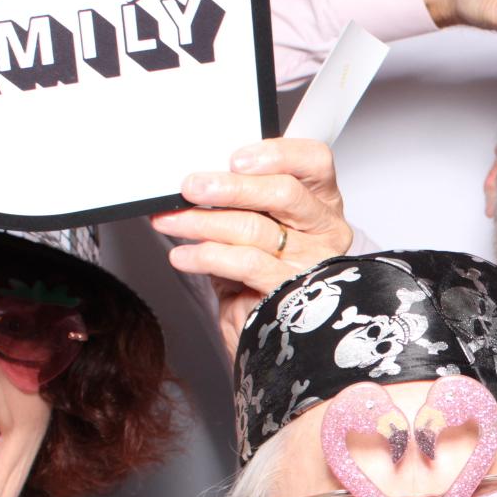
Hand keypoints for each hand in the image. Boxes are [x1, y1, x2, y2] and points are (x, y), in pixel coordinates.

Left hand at [150, 138, 364, 358]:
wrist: (266, 342)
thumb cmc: (257, 281)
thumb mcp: (249, 231)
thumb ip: (236, 202)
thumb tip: (194, 179)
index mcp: (320, 203)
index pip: (314, 162)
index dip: (276, 154)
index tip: (234, 159)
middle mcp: (325, 231)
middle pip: (284, 193)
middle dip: (230, 187)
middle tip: (190, 187)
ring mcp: (314, 263)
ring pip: (257, 228)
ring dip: (204, 222)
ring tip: (171, 222)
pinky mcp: (294, 294)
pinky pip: (246, 263)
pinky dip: (207, 255)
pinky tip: (185, 255)